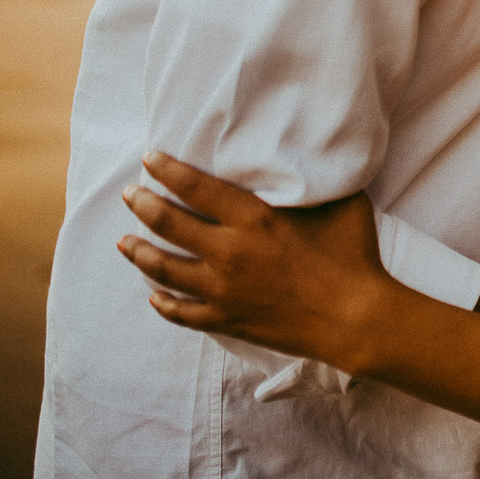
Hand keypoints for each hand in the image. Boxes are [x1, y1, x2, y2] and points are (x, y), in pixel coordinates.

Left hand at [118, 151, 393, 370]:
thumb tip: (309, 159)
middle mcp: (229, 253)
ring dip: (139, 253)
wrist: (355, 318)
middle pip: (168, 225)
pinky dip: (164, 304)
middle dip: (143, 205)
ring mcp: (224, 290)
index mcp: (254, 219)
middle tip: (130, 195)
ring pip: (164, 270)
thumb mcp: (342, 204)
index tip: (149, 158)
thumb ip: (316, 182)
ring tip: (124, 242)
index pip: (195, 187)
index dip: (167, 170)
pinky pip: (183, 313)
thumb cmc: (354, 256)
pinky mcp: (229, 319)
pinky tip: (154, 296)